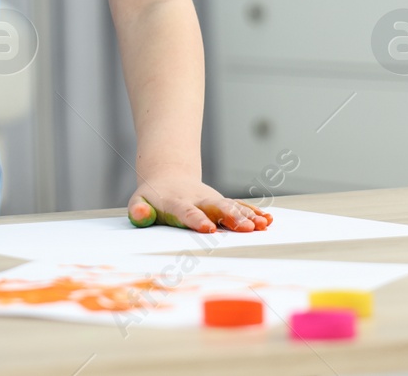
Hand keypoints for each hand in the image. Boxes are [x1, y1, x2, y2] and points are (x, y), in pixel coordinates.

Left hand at [127, 177, 272, 232]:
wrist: (169, 178)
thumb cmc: (153, 198)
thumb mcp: (140, 201)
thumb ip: (139, 209)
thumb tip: (139, 214)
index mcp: (176, 202)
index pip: (186, 211)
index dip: (196, 219)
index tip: (208, 229)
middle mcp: (198, 200)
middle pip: (215, 207)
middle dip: (231, 217)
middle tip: (246, 228)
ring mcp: (212, 201)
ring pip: (231, 207)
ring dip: (247, 216)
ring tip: (262, 225)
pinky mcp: (222, 203)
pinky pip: (240, 207)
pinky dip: (253, 213)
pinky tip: (267, 220)